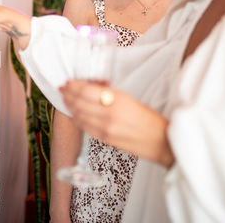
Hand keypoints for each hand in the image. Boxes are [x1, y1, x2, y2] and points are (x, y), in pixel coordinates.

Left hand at [60, 80, 174, 167]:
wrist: (161, 142)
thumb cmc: (149, 119)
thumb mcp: (130, 99)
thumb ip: (109, 95)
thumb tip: (91, 88)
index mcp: (117, 100)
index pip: (86, 91)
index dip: (74, 86)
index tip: (68, 82)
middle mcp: (109, 114)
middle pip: (79, 102)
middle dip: (68, 95)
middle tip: (63, 89)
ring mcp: (106, 129)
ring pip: (79, 115)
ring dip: (70, 107)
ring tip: (66, 100)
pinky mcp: (105, 140)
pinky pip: (85, 128)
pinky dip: (77, 119)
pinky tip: (75, 114)